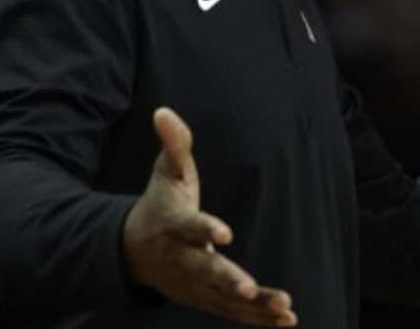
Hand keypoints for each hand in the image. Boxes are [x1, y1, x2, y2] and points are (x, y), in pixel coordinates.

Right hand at [123, 107, 297, 325]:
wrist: (132, 250)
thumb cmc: (159, 204)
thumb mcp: (165, 171)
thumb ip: (173, 144)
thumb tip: (163, 111)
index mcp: (175, 224)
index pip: (191, 227)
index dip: (207, 229)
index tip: (225, 234)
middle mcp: (183, 258)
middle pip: (207, 272)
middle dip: (229, 281)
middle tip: (249, 289)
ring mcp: (194, 283)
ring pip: (224, 298)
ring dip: (254, 306)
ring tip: (284, 309)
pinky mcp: (205, 298)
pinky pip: (233, 312)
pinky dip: (258, 318)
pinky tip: (286, 320)